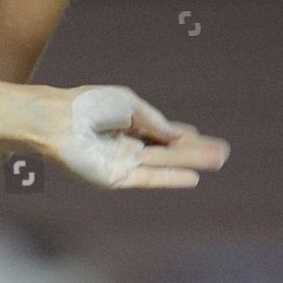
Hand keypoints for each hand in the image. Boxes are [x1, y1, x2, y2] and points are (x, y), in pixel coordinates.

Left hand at [43, 85, 229, 188]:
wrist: (59, 121)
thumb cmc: (88, 105)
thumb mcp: (127, 103)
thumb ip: (154, 120)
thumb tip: (180, 135)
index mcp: (126, 120)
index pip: (159, 130)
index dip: (180, 134)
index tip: (201, 136)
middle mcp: (127, 142)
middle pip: (167, 149)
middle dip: (195, 150)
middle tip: (223, 151)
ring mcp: (124, 160)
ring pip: (165, 163)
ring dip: (192, 162)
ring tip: (219, 160)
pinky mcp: (118, 177)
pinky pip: (151, 179)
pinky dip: (172, 178)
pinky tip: (192, 177)